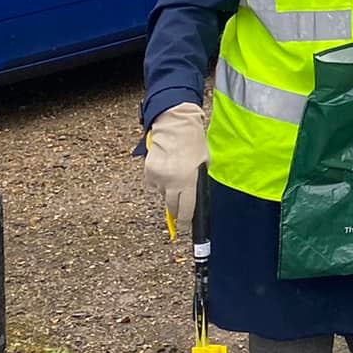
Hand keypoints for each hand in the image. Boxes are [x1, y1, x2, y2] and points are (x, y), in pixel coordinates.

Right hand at [144, 102, 208, 227]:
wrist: (174, 126)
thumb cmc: (194, 143)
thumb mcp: (204, 163)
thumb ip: (199, 180)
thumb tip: (194, 196)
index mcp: (188, 181)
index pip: (186, 209)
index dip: (186, 220)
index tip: (186, 227)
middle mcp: (171, 182)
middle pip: (172, 207)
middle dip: (176, 211)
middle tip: (180, 214)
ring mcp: (158, 178)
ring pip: (163, 194)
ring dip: (169, 192)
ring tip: (176, 178)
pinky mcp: (148, 172)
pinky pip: (154, 184)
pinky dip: (160, 182)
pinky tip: (166, 170)